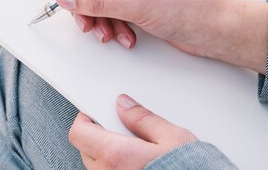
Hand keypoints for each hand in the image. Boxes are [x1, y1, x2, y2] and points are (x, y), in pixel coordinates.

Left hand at [69, 94, 195, 168]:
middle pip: (85, 148)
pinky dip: (115, 166)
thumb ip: (143, 118)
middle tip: (119, 126)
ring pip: (96, 165)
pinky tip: (136, 162)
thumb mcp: (171, 137)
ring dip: (106, 153)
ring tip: (133, 147)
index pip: (79, 132)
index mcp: (115, 155)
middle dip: (97, 134)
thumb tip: (124, 104)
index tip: (95, 110)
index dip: (85, 118)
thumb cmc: (188, 168)